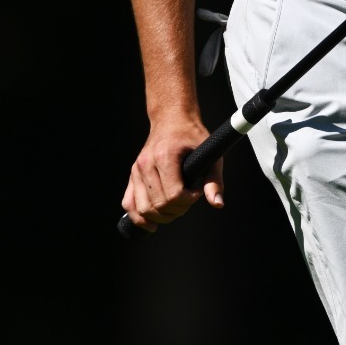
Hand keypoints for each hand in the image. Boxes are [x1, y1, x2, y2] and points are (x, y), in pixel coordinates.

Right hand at [120, 116, 224, 231]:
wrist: (172, 120)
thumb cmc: (193, 136)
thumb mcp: (210, 155)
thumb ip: (214, 180)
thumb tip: (217, 204)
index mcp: (165, 156)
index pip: (173, 195)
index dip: (188, 200)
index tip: (196, 192)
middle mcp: (146, 164)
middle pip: (159, 205)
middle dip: (178, 209)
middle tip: (189, 199)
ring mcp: (136, 170)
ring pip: (144, 209)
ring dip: (162, 217)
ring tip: (176, 207)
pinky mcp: (132, 175)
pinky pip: (128, 204)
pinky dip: (139, 218)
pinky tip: (153, 224)